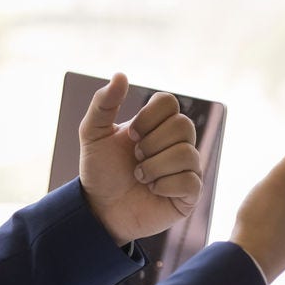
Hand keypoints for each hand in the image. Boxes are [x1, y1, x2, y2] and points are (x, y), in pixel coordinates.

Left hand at [76, 73, 201, 245]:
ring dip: (154, 167)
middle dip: (152, 143)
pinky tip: (153, 191)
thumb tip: (121, 75)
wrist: (99, 210)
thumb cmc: (100, 172)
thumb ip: (103, 103)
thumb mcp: (93, 134)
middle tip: (135, 158)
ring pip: (187, 154)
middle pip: (183, 125)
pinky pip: (190, 181)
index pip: (169, 102)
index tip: (131, 134)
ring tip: (140, 178)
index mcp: (157, 125)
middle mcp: (176, 143)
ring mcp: (186, 168)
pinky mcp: (189, 194)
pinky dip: (165, 186)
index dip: (149, 117)